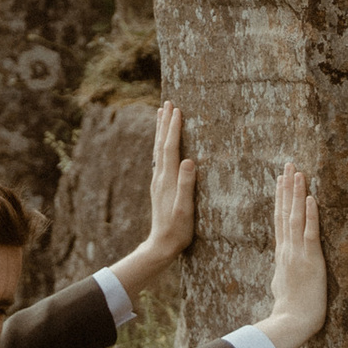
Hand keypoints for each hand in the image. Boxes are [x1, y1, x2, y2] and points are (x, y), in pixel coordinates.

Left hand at [109, 99, 196, 298]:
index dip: (173, 128)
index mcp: (168, 179)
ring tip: (161, 115)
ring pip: (158, 150)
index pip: (170, 148)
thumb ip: (186, 185)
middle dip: (165, 123)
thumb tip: (188, 160)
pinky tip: (163, 144)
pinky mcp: (160, 187)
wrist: (161, 245)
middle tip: (168, 103)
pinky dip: (161, 145)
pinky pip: (159, 159)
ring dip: (160, 131)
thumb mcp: (185, 209)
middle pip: (161, 144)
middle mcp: (160, 177)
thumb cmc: (177, 229)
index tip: (177, 110)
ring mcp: (158, 181)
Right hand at [267, 162, 325, 347]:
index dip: (281, 199)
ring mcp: (297, 253)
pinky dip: (310, 214)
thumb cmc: (289, 310)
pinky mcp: (310, 259)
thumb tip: (281, 271)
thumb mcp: (281, 286)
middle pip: (285, 212)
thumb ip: (282, 273)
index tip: (281, 180)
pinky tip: (311, 198)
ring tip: (298, 172)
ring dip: (297, 193)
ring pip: (296, 217)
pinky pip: (310, 232)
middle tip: (289, 165)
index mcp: (282, 254)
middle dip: (287, 187)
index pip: (280, 220)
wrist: (292, 322)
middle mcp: (287, 249)